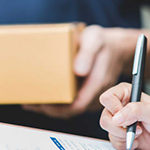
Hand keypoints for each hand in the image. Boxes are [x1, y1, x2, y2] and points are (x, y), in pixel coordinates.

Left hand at [23, 26, 138, 117]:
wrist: (118, 46)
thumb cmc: (103, 42)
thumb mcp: (95, 39)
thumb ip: (88, 53)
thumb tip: (79, 71)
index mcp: (98, 81)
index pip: (78, 105)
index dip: (59, 109)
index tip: (41, 104)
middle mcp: (96, 92)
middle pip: (72, 110)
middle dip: (50, 110)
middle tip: (31, 103)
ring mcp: (92, 93)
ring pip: (72, 107)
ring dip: (52, 107)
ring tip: (32, 101)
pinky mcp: (88, 91)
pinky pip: (73, 101)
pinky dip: (58, 101)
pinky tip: (44, 95)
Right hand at [99, 83, 149, 149]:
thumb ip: (135, 111)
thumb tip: (117, 117)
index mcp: (126, 93)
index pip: (108, 98)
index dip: (113, 108)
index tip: (123, 116)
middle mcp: (120, 106)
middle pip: (105, 117)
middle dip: (119, 127)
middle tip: (136, 128)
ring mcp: (120, 122)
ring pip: (109, 131)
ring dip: (124, 136)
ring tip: (140, 133)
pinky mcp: (121, 135)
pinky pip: (114, 142)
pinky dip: (125, 144)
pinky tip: (137, 140)